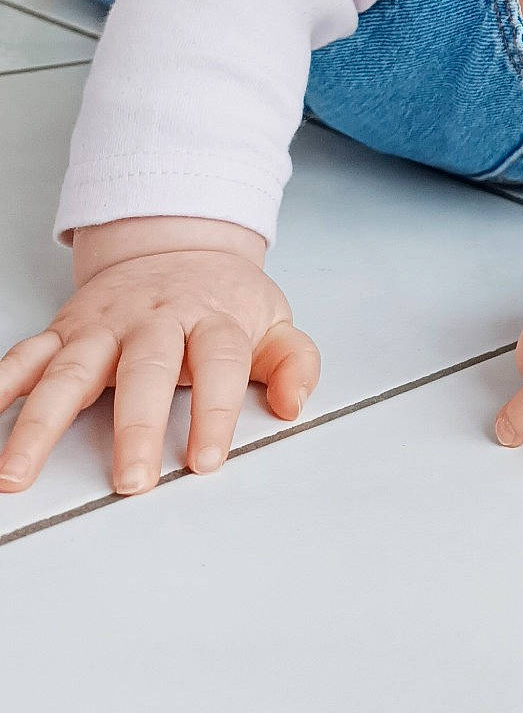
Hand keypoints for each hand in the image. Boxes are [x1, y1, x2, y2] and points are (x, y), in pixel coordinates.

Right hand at [0, 249, 318, 496]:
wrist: (176, 242)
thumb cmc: (223, 298)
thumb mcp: (272, 320)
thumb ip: (292, 361)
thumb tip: (293, 403)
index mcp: (210, 318)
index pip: (217, 362)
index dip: (214, 412)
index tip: (207, 460)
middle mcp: (154, 320)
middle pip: (144, 369)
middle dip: (136, 425)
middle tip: (131, 481)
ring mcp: (104, 325)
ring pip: (70, 370)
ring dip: (41, 423)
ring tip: (17, 474)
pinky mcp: (66, 329)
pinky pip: (27, 356)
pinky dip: (1, 384)